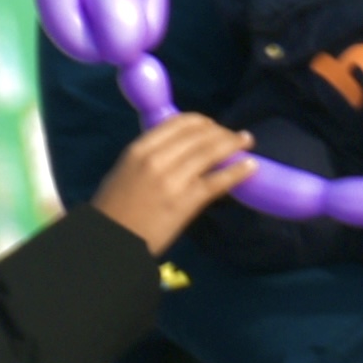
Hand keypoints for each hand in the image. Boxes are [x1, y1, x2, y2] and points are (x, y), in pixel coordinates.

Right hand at [87, 108, 258, 254]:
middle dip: (220, 132)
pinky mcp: (186, 202)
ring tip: (246, 142)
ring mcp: (173, 180)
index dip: (200, 122)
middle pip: (198, 135)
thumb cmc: (114, 210)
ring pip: (210, 153)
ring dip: (233, 144)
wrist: (112, 241)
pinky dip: (237, 172)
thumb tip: (175, 148)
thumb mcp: (124, 172)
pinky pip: (217, 182)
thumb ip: (148, 157)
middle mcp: (157, 159)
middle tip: (233, 135)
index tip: (211, 125)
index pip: (177, 123)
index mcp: (139, 150)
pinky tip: (250, 167)